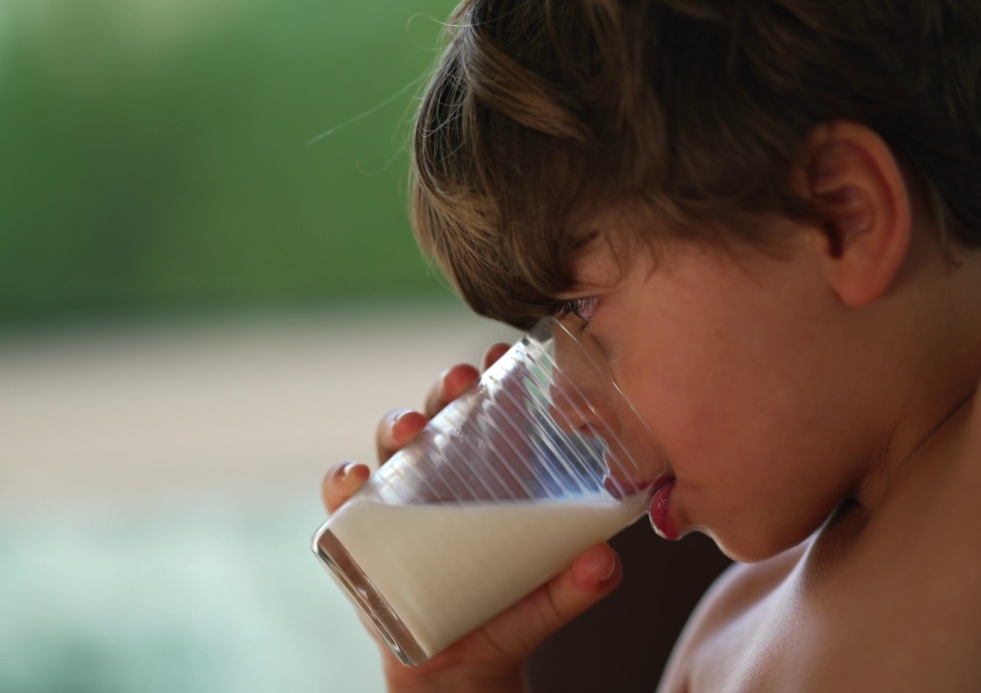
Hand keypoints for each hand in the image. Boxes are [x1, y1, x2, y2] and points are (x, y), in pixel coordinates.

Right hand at [320, 343, 623, 692]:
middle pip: (438, 417)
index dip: (493, 376)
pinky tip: (352, 480)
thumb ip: (578, 585)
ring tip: (410, 427)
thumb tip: (606, 562)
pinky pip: (341, 500)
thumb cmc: (506, 614)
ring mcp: (398, 502)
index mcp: (489, 475)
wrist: (457, 668)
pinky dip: (341, 484)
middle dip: (446, 391)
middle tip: (461, 380)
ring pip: (390, 448)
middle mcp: (441, 476)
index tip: (504, 351)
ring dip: (397, 426)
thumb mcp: (547, 599)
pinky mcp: (360, 535)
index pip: (489, 412)